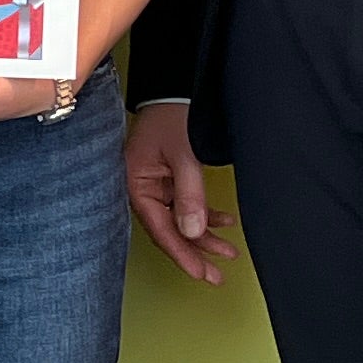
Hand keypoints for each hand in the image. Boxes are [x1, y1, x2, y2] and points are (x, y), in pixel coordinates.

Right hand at [125, 102, 237, 282]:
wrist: (174, 87)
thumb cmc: (173, 115)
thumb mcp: (184, 155)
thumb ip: (190, 195)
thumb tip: (193, 232)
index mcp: (135, 184)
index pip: (160, 228)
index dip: (181, 253)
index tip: (200, 272)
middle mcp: (140, 188)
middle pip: (167, 230)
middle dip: (193, 252)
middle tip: (215, 275)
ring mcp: (152, 184)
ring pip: (178, 220)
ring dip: (202, 235)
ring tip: (227, 252)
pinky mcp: (165, 178)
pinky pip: (183, 205)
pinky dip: (204, 214)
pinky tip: (223, 222)